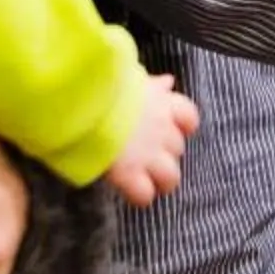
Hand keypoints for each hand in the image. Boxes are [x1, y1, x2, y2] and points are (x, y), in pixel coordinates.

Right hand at [105, 73, 197, 206]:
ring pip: (171, 178)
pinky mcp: (130, 173)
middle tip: (145, 155)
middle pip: (178, 150)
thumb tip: (168, 82)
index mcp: (163, 104)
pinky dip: (138, 196)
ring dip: (160, 181)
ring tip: (144, 181)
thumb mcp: (130, 77)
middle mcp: (162, 130)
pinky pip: (145, 195)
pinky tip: (128, 192)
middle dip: (165, 154)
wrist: (85, 99)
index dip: (182, 127)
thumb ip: (152, 85)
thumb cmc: (103, 84)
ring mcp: (149, 154)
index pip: (189, 118)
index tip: (170, 129)